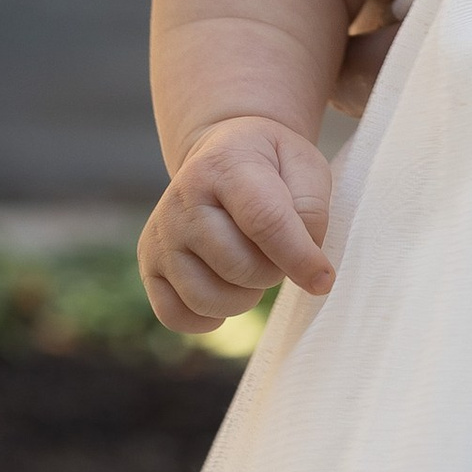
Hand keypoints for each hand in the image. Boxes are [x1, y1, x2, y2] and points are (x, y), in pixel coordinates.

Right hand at [141, 114, 335, 330]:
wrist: (222, 154)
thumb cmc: (271, 167)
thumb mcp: (304, 167)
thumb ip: (312, 211)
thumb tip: (309, 269)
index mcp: (226, 165)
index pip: (264, 221)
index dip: (299, 258)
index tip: (323, 280)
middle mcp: (182, 199)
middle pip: (240, 267)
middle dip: (273, 271)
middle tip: (275, 251)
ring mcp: (160, 234)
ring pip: (209, 299)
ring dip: (244, 296)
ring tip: (250, 266)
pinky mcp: (148, 264)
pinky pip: (176, 316)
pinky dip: (207, 318)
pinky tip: (224, 290)